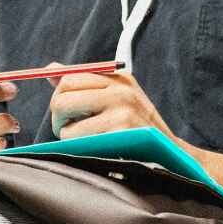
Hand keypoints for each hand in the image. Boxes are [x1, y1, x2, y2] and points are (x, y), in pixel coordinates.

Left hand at [48, 70, 172, 139]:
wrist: (171, 154)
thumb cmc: (138, 126)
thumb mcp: (118, 97)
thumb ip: (85, 83)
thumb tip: (51, 70)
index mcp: (118, 78)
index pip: (69, 78)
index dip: (58, 97)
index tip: (65, 112)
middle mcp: (120, 92)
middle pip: (62, 99)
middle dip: (57, 118)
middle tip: (67, 128)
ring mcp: (121, 114)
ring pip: (66, 126)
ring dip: (69, 139)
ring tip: (86, 141)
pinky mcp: (119, 137)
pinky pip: (79, 143)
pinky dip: (79, 149)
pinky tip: (95, 149)